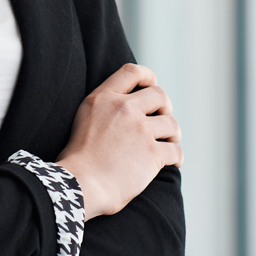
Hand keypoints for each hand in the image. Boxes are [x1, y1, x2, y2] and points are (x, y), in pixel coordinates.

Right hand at [55, 63, 182, 219]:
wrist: (80, 184)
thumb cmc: (78, 159)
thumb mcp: (84, 119)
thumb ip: (105, 107)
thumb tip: (130, 106)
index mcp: (103, 98)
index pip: (132, 72)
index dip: (148, 76)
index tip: (152, 86)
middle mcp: (123, 109)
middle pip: (159, 94)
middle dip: (165, 107)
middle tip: (163, 119)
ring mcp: (139, 130)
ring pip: (171, 123)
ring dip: (173, 134)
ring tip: (169, 143)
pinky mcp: (152, 153)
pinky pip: (176, 150)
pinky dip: (177, 158)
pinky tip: (172, 163)